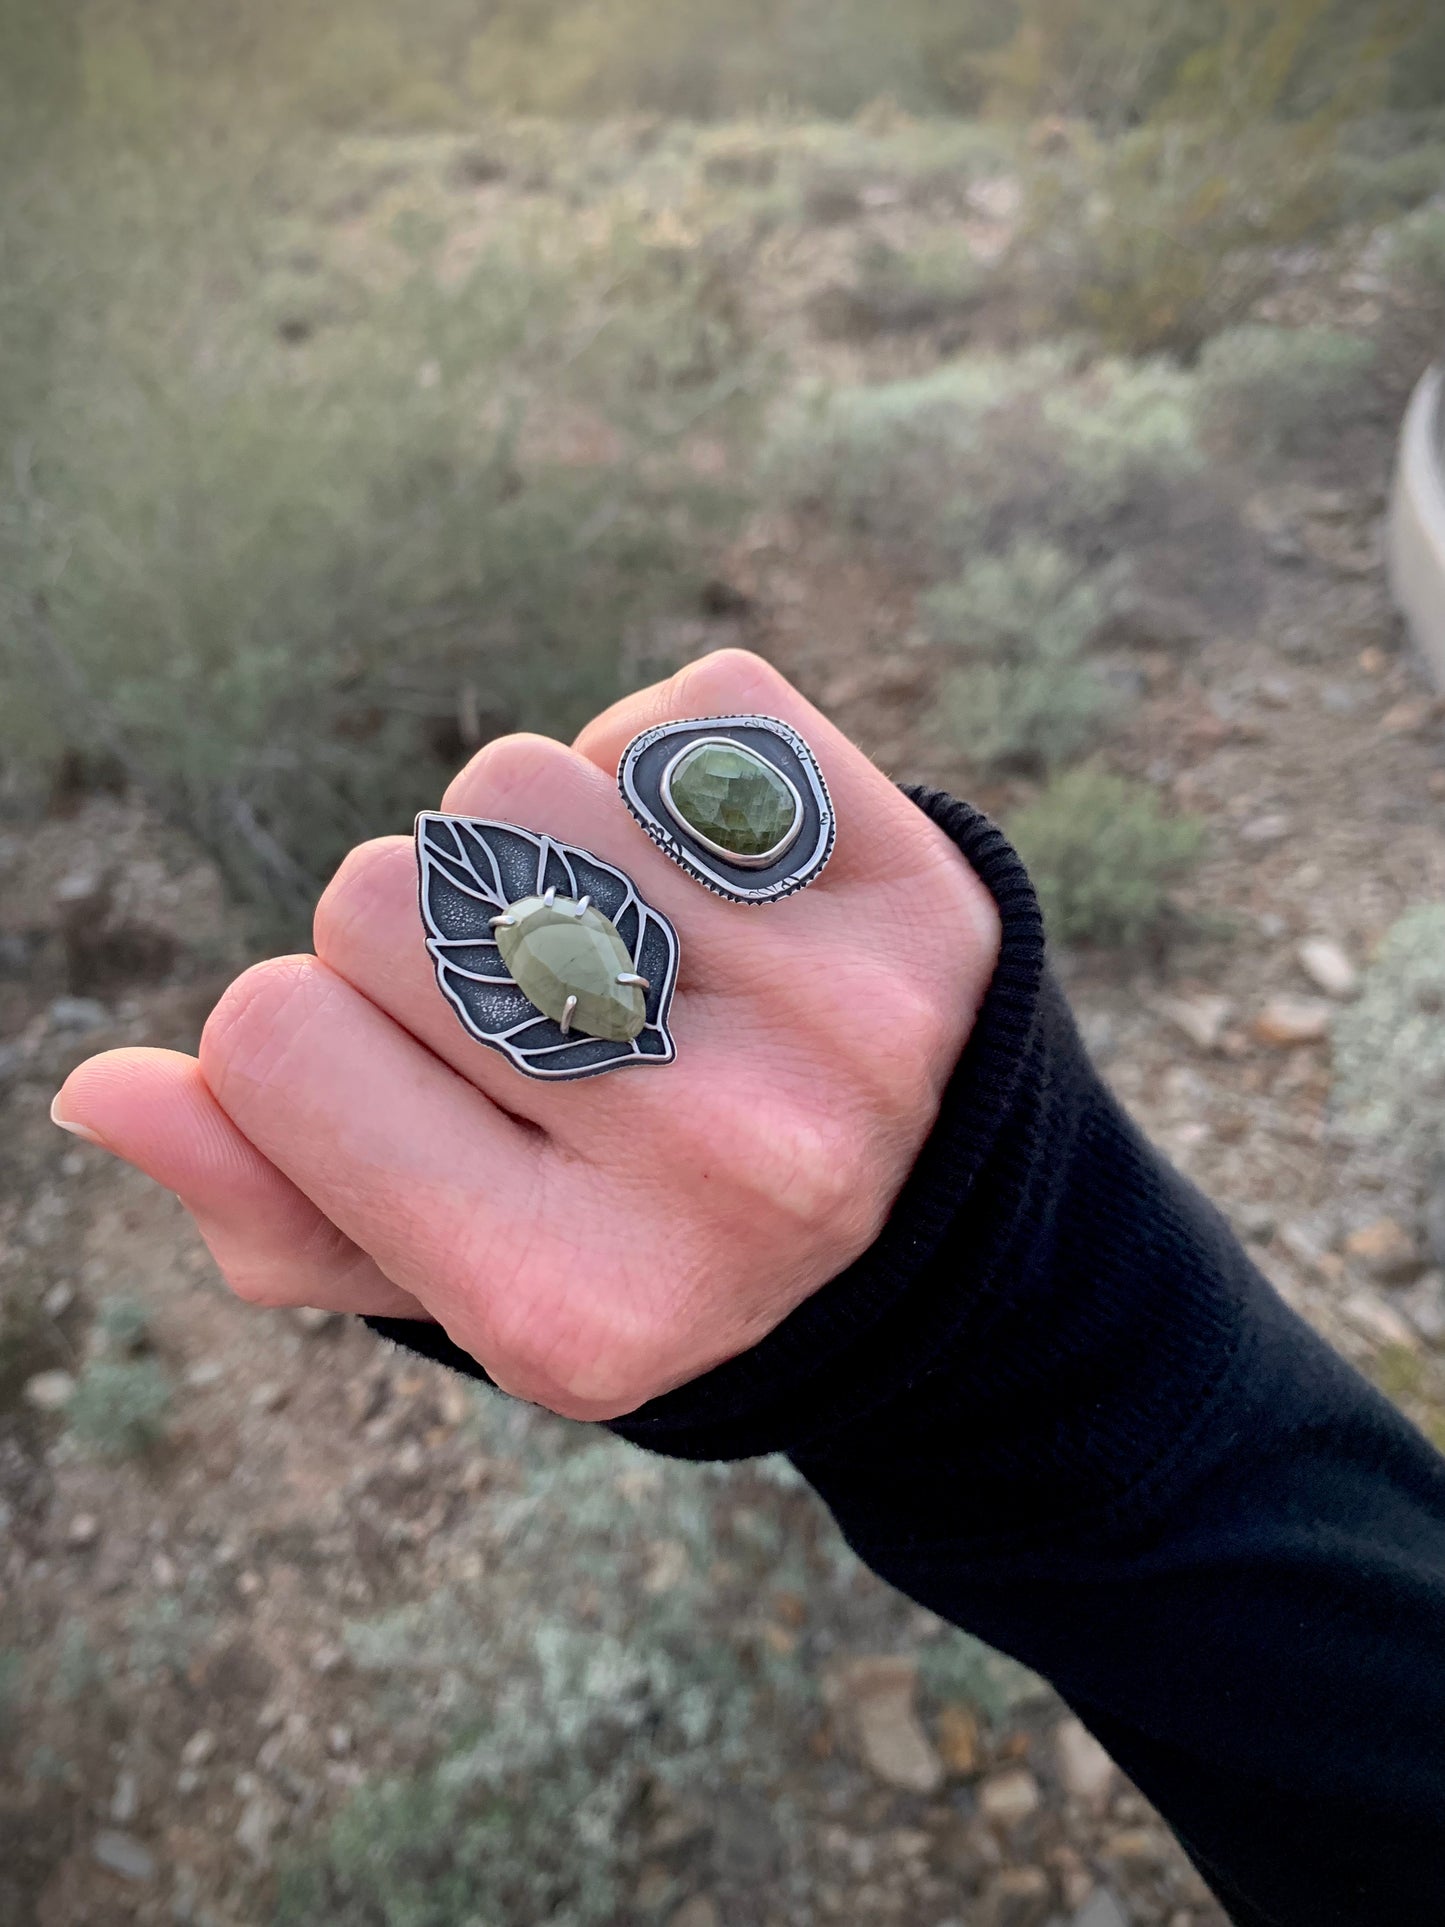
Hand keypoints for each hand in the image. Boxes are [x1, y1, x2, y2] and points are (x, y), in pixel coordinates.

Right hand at [51, 653, 999, 1420]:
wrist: (927, 1223)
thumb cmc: (646, 1248)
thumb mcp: (462, 1289)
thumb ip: (282, 1212)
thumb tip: (96, 1090)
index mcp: (570, 1303)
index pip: (272, 1037)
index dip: (307, 1044)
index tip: (412, 1091)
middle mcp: (716, 1166)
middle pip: (383, 891)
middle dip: (416, 944)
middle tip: (533, 1023)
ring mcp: (838, 1020)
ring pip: (518, 780)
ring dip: (530, 845)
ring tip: (620, 949)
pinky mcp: (914, 890)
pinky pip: (689, 711)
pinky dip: (663, 770)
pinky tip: (712, 886)